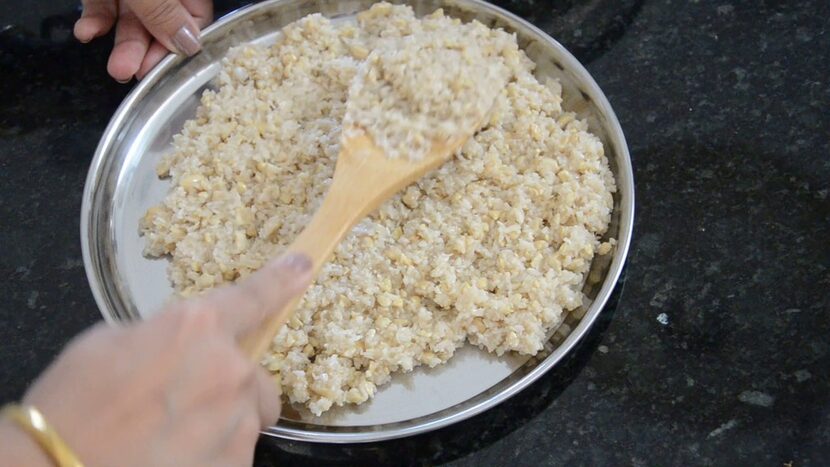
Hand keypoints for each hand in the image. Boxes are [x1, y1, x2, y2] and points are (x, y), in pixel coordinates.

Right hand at [18, 253, 311, 466]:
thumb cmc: (70, 407)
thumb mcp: (107, 344)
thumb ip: (163, 335)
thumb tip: (180, 343)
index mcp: (194, 328)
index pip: (253, 298)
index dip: (281, 281)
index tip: (303, 267)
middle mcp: (226, 370)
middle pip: (253, 376)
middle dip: (229, 388)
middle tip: (183, 405)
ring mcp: (234, 421)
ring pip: (245, 418)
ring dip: (218, 424)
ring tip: (167, 438)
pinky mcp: (235, 463)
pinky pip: (234, 453)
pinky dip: (211, 456)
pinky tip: (173, 459)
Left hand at [74, 0, 213, 81]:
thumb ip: (164, 12)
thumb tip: (190, 45)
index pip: (196, 19)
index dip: (182, 46)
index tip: (166, 68)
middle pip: (162, 26)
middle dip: (145, 52)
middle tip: (132, 74)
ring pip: (132, 21)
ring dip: (123, 46)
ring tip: (115, 68)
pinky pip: (104, 7)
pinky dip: (96, 22)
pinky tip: (86, 32)